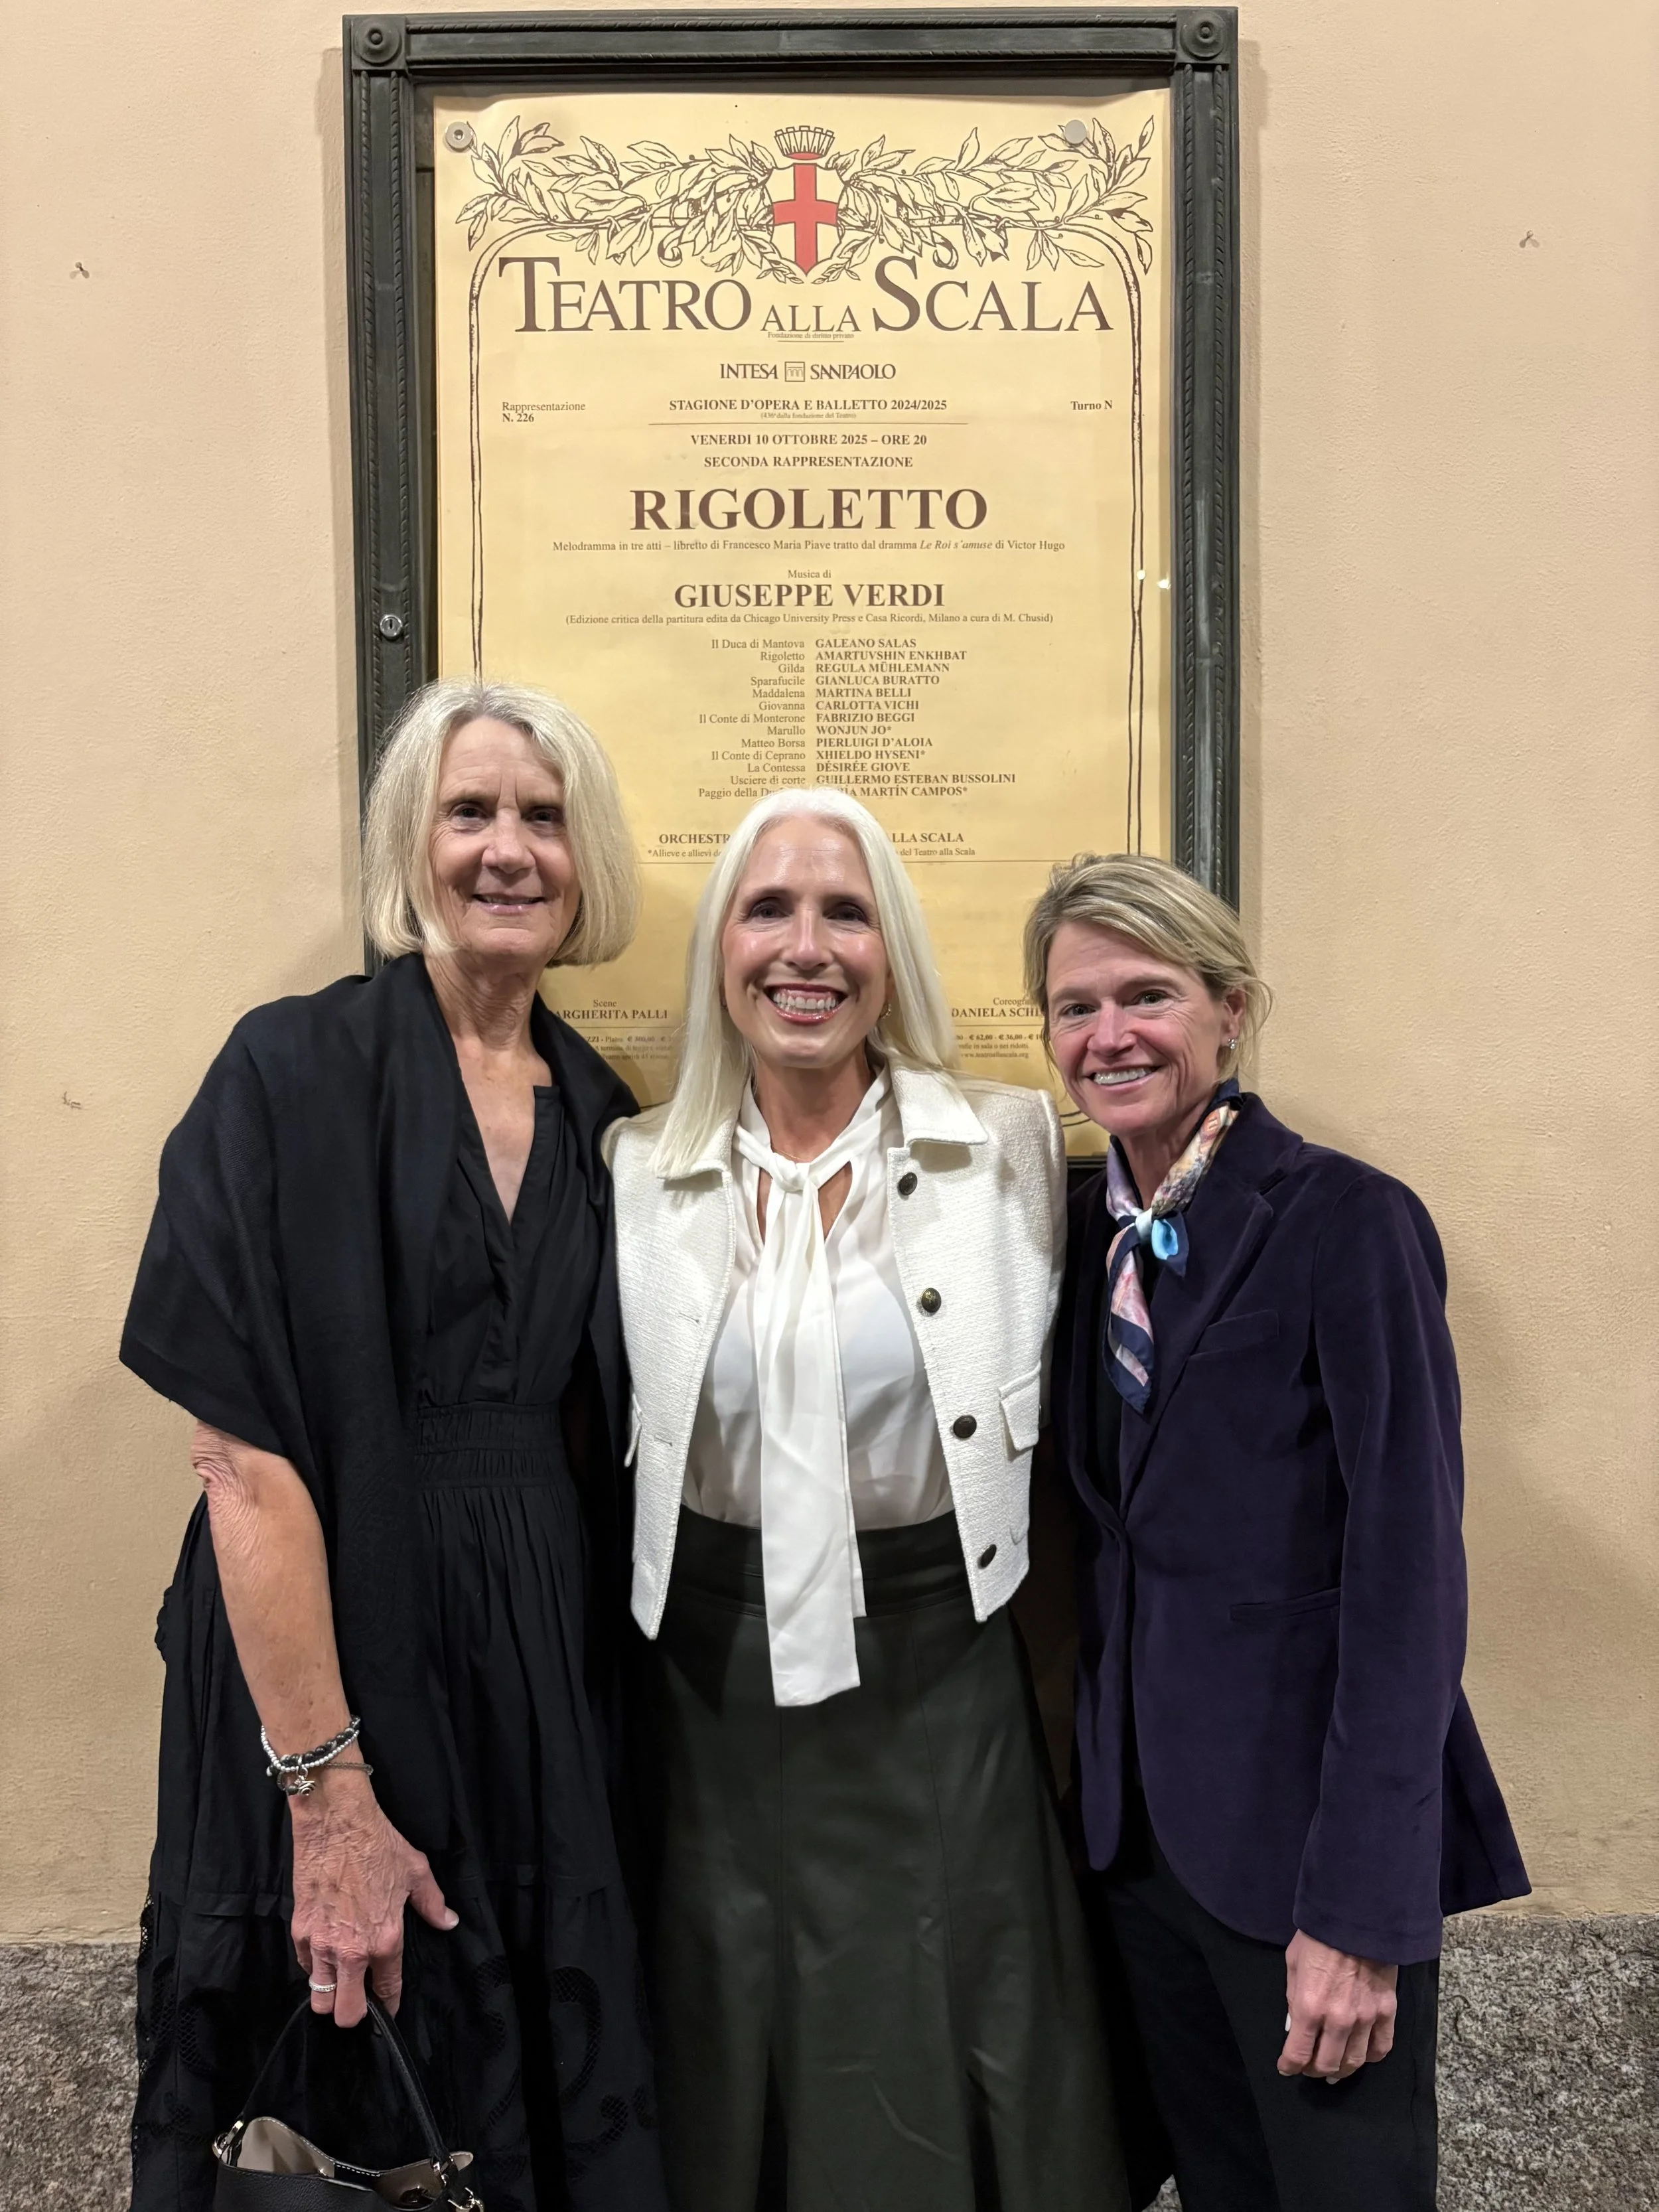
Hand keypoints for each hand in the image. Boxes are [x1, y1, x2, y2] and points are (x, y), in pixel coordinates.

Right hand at [289, 1772, 457, 2025]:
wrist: (336, 1822)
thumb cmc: (379, 1844)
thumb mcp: (416, 1872)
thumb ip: (432, 1904)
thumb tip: (448, 1922)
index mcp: (386, 1940)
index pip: (387, 1992)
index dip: (389, 2007)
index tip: (388, 2009)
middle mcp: (352, 1951)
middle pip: (346, 2014)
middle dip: (354, 2013)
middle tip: (360, 1998)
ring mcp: (322, 1944)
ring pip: (319, 2000)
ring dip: (330, 1995)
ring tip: (340, 1982)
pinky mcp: (299, 1932)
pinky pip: (306, 1969)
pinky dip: (315, 1969)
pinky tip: (326, 1954)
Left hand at [1277, 1930, 1397, 2082]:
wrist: (1357, 1917)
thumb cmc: (1319, 1936)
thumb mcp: (1293, 1963)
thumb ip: (1292, 1998)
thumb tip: (1293, 2025)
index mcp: (1309, 2007)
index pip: (1298, 2053)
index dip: (1289, 2066)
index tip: (1286, 2067)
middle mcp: (1338, 2019)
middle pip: (1327, 2064)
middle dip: (1313, 2070)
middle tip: (1309, 2068)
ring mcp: (1366, 2018)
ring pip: (1354, 2062)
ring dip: (1341, 2070)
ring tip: (1333, 2070)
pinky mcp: (1387, 2012)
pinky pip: (1381, 2048)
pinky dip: (1369, 2058)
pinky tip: (1361, 2055)